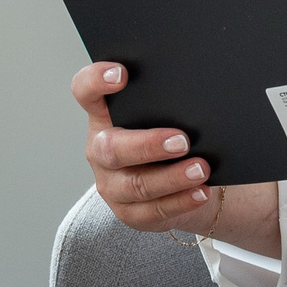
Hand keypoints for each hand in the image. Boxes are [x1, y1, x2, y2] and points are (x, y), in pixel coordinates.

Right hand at [72, 60, 218, 233]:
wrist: (180, 183)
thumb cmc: (169, 137)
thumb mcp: (163, 116)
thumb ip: (168, 104)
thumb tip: (199, 96)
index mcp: (104, 116)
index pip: (85, 92)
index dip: (95, 81)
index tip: (121, 74)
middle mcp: (101, 150)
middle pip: (112, 148)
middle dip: (147, 145)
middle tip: (183, 140)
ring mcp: (112, 184)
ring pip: (136, 185)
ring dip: (172, 177)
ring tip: (201, 169)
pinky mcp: (131, 212)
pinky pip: (154, 211)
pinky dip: (181, 201)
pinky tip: (201, 192)